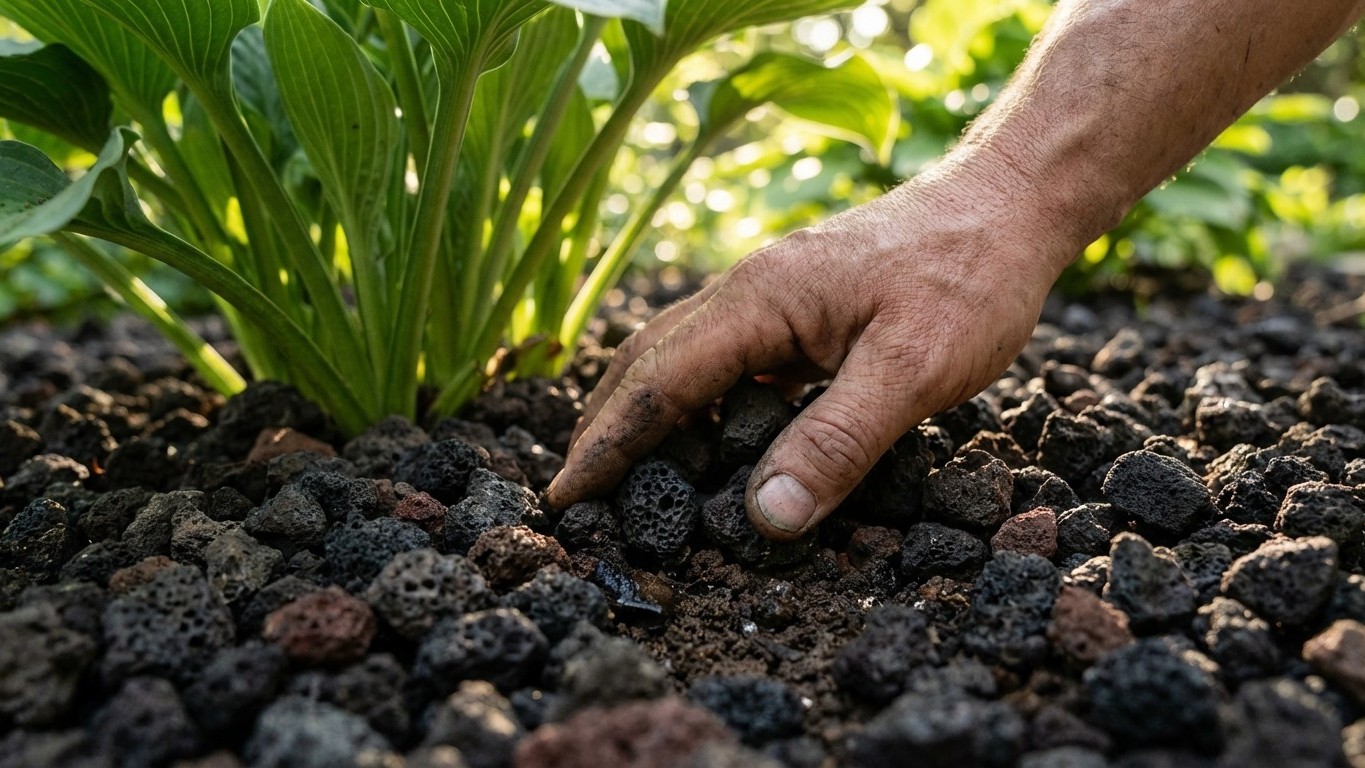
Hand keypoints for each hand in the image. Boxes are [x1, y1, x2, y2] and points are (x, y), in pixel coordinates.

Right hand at [546, 153, 1084, 539]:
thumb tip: (766, 519)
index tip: (564, 497)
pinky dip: (692, 401)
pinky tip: (703, 437)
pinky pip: (721, 358)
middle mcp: (748, 292)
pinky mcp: (796, 309)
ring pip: (677, 356)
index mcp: (759, 301)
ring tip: (617, 473)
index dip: (608, 445)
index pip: (657, 383)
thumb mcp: (914, 369)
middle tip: (574, 495)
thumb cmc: (970, 278)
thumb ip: (838, 442)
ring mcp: (770, 297)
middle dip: (603, 428)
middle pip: (646, 362)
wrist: (1009, 206)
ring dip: (640, 412)